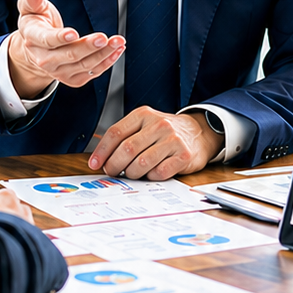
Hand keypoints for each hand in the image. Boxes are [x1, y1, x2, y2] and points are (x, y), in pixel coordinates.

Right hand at [6, 0, 124, 98]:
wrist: (36, 49)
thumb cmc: (36, 23)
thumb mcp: (29, 7)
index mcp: (33, 39)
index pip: (47, 40)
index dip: (60, 38)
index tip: (74, 33)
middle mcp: (44, 60)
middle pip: (69, 55)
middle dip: (88, 47)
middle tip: (103, 37)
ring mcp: (58, 72)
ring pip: (84, 65)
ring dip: (103, 54)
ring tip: (118, 41)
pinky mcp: (71, 78)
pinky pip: (91, 73)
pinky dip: (106, 62)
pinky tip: (117, 50)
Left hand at [88, 108, 223, 180]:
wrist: (198, 133)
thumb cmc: (164, 132)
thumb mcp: (144, 125)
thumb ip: (125, 136)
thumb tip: (101, 158)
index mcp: (144, 115)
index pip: (116, 132)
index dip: (102, 151)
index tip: (95, 163)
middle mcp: (159, 124)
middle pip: (127, 149)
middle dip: (114, 165)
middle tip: (112, 172)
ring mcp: (173, 140)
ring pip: (141, 163)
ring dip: (132, 173)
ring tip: (132, 172)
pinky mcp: (184, 156)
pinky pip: (159, 173)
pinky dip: (151, 177)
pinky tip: (151, 173)